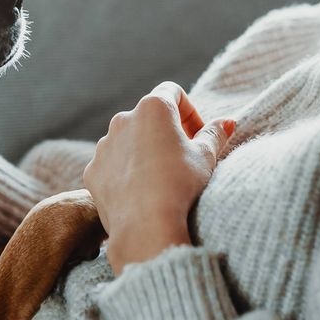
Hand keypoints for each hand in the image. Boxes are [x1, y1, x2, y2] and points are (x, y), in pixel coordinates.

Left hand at [82, 82, 235, 274]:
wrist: (145, 226)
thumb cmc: (180, 185)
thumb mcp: (206, 157)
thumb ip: (215, 134)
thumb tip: (227, 122)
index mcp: (152, 107)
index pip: (173, 93)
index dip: (189, 112)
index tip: (198, 136)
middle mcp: (123, 119)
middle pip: (148, 116)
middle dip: (166, 132)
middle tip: (183, 158)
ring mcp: (104, 145)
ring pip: (128, 140)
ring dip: (144, 151)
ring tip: (161, 179)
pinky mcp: (93, 170)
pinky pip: (112, 164)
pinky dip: (126, 172)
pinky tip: (141, 193)